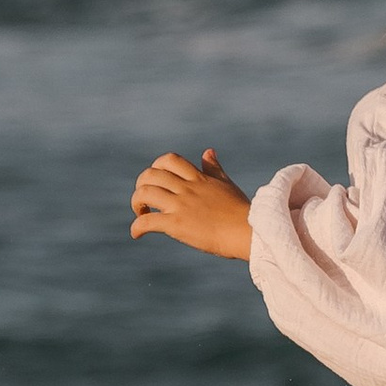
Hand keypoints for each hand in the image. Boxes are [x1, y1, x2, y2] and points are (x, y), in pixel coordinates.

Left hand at [129, 146, 254, 259]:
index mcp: (198, 179)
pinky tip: (137, 234)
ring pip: (144, 193)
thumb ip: (213, 168)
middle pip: (150, 174)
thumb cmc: (241, 212)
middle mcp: (187, 189)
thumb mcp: (226, 184)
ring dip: (136, 203)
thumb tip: (208, 151)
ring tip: (141, 213)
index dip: (156, 167)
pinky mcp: (177, 224)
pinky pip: (147, 221)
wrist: (249, 232)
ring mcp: (181, 205)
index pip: (169, 160)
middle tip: (145, 200)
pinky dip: (137, 227)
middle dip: (141, 185)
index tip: (157, 182)